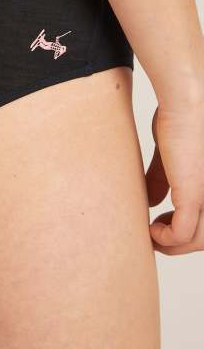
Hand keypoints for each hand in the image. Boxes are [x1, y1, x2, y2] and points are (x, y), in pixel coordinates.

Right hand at [146, 103, 203, 254]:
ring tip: (152, 235)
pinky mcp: (195, 194)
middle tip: (154, 235)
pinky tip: (150, 229)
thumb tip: (151, 200)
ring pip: (198, 241)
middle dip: (178, 243)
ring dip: (171, 245)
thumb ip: (165, 180)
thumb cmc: (182, 121)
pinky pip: (183, 232)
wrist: (188, 103)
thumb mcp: (174, 159)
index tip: (161, 224)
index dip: (185, 231)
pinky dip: (165, 238)